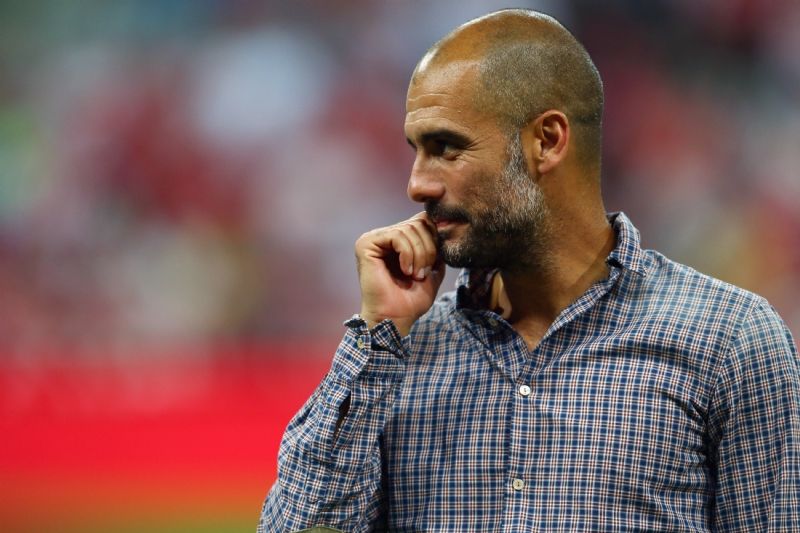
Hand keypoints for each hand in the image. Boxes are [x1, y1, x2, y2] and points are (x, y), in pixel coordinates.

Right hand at [355, 212, 445, 335]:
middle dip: (429, 248)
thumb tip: (445, 226)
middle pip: (418, 222)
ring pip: (409, 229)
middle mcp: (384, 236)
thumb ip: (437, 248)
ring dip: (420, 254)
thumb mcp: (433, 269)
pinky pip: (397, 235)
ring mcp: (374, 238)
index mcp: (398, 240)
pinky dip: (408, 254)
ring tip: (416, 275)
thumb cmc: (411, 299)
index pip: (423, 221)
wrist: (395, 318)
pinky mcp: (366, 244)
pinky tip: (406, 271)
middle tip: (425, 272)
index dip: (436, 239)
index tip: (434, 264)